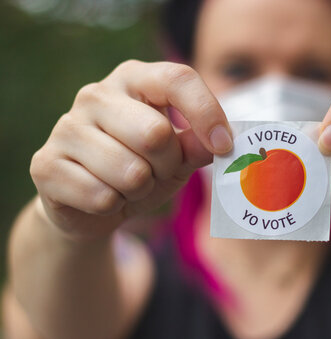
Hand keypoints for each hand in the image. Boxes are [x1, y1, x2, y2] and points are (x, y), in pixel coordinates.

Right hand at [30, 60, 231, 239]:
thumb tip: (221, 142)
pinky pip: (102, 197)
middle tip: (156, 171)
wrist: (90, 201)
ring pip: (130, 172)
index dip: (207, 113)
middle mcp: (96, 94)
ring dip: (140, 190)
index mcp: (134, 79)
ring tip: (128, 184)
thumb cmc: (142, 167)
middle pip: (156, 133)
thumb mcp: (177, 156)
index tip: (224, 146)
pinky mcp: (45, 164)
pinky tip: (103, 195)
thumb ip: (197, 146)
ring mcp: (66, 127)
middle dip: (167, 166)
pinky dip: (113, 206)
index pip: (177, 79)